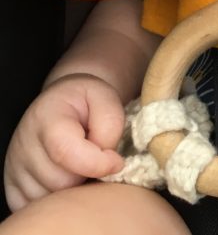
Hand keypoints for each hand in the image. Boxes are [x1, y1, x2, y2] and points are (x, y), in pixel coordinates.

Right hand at [3, 74, 125, 211]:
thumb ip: (110, 124)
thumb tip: (108, 161)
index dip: (97, 162)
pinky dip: (59, 199)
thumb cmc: (86, 102)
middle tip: (95, 157)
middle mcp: (24, 145)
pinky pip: (40, 207)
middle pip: (62, 182)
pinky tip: (68, 176)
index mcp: (45, 117)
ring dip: (75, 187)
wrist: (64, 104)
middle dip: (87, 174)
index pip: (65, 151)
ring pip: (52, 200)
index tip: (116, 160)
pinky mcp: (15, 189)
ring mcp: (15, 170)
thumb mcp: (105, 97)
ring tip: (81, 165)